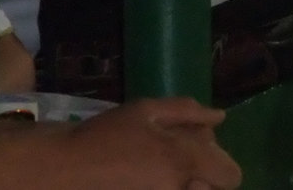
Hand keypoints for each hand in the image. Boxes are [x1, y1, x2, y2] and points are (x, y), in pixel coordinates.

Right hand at [65, 97, 242, 189]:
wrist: (62, 173)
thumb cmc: (104, 135)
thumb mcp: (144, 110)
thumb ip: (186, 111)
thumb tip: (220, 117)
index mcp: (182, 161)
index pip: (231, 176)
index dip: (219, 164)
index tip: (198, 155)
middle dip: (202, 177)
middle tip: (172, 164)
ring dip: (184, 186)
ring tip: (155, 174)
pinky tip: (143, 182)